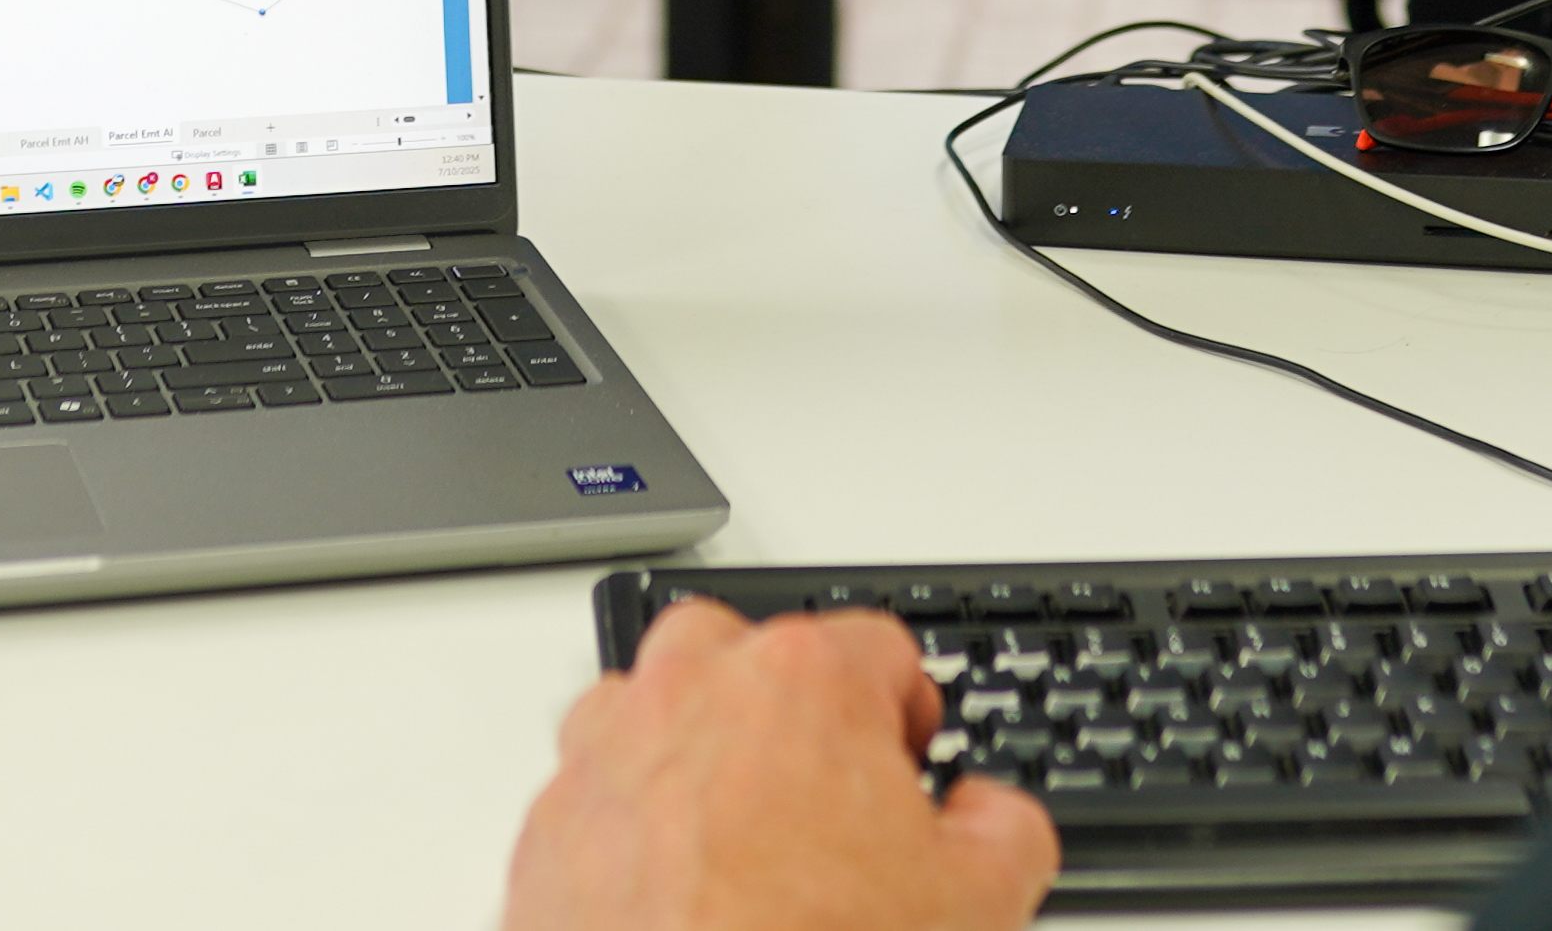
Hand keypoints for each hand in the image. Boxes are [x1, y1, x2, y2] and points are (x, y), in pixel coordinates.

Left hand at [502, 603, 1055, 930]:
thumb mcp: (979, 902)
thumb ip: (1004, 827)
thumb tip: (987, 814)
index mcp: (800, 682)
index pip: (877, 649)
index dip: (906, 714)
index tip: (908, 762)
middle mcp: (690, 692)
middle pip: (752, 657)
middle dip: (789, 716)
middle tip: (824, 804)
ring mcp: (606, 755)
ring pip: (658, 713)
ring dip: (699, 758)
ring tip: (743, 852)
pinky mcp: (547, 829)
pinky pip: (598, 797)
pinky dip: (634, 831)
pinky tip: (678, 898)